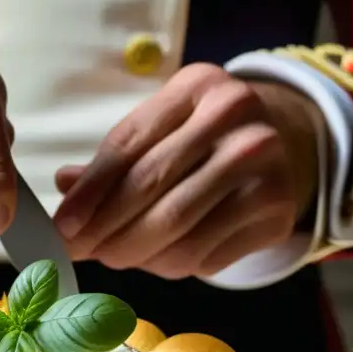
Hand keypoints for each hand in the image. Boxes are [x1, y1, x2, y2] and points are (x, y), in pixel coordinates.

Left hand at [52, 63, 322, 278]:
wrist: (290, 140)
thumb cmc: (207, 135)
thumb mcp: (166, 126)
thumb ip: (117, 157)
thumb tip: (64, 185)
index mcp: (195, 86)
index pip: (128, 145)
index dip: (89, 192)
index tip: (62, 227)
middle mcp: (234, 116)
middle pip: (150, 187)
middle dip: (104, 229)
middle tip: (80, 252)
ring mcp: (262, 163)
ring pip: (176, 229)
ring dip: (133, 253)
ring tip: (114, 256)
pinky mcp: (275, 209)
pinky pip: (204, 254)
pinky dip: (169, 265)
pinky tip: (158, 259)